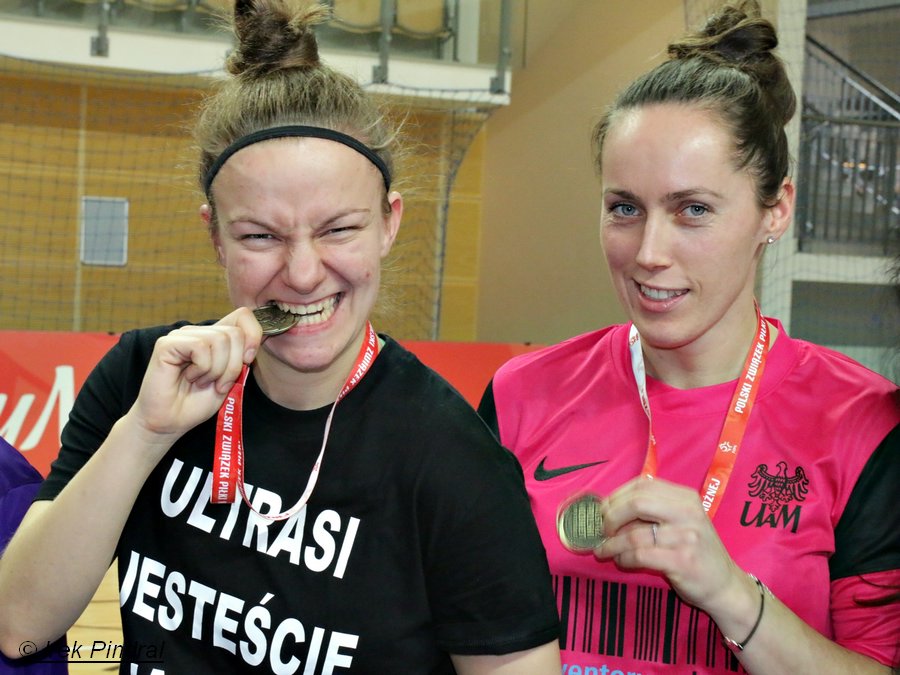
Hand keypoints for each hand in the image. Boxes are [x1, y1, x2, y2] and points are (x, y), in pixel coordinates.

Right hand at [126, 307, 262, 450]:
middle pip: (235, 333)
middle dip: (234, 365)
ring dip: (217, 370)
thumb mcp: (231, 379)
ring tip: (203, 382)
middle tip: (219, 384)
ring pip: (220, 340)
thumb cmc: (197, 403)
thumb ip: (241, 358)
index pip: (243, 316)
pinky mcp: (167, 344)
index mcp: (215, 337)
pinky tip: (190, 377)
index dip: (253, 336)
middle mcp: (199, 332)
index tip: (247, 361)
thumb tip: (252, 344)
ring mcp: (182, 336)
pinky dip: (202, 368)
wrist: (170, 422)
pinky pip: (201, 347)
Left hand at [594, 476, 745, 614]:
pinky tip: (621, 561)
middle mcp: (687, 513)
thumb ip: (654, 510)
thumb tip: (609, 508)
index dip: (617, 496)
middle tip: (602, 529)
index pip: (642, 485)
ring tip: (604, 550)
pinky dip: (624, 558)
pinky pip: (640, 555)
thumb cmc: (697, 551)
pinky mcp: (681, 561)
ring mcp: (686, 537)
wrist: (726, 585)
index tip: (603, 509)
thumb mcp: (683, 521)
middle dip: (611, 516)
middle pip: (636, 503)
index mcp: (686, 498)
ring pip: (634, 534)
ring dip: (612, 544)